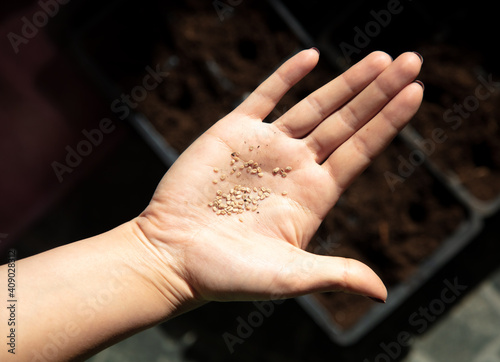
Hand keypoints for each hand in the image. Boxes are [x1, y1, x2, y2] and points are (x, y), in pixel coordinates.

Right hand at [136, 49, 422, 305]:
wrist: (172, 255)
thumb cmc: (227, 274)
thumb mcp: (288, 276)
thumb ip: (335, 275)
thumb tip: (381, 293)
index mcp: (313, 195)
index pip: (361, 151)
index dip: (388, 122)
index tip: (416, 92)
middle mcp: (295, 166)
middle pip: (347, 122)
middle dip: (380, 92)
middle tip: (412, 61)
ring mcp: (266, 146)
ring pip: (315, 105)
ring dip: (347, 81)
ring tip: (381, 58)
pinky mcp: (233, 132)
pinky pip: (265, 96)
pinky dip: (287, 76)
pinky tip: (312, 57)